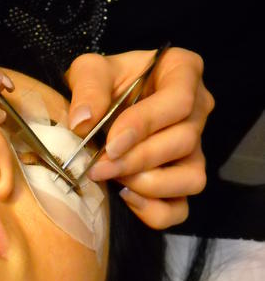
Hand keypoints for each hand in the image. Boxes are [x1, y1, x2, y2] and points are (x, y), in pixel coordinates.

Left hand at [65, 48, 214, 229]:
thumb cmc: (104, 82)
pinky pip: (181, 208)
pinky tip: (126, 197)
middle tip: (99, 168)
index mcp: (182, 72)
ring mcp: (195, 148)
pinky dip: (154, 211)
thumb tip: (83, 122)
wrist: (103, 104)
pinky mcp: (182, 180)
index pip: (179, 101)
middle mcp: (198, 110)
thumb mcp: (90, 69)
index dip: (145, 125)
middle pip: (184, 141)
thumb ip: (88, 87)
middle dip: (138, 160)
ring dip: (149, 185)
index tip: (111, 143)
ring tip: (114, 179)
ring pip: (192, 178)